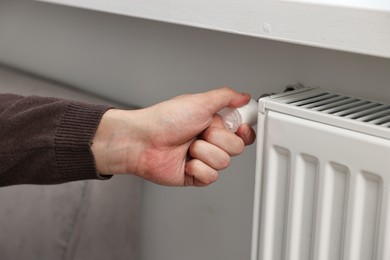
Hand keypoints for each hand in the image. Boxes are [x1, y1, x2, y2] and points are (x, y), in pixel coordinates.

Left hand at [91, 87, 255, 186]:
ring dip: (204, 153)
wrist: (143, 142)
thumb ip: (226, 97)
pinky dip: (197, 168)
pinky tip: (185, 162)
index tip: (239, 128)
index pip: (241, 131)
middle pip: (236, 147)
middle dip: (217, 139)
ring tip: (187, 147)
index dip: (244, 132)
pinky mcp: (196, 176)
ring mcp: (203, 159)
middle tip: (200, 133)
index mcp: (213, 123)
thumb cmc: (165, 120)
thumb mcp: (200, 101)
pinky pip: (211, 177)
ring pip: (223, 162)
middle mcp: (210, 141)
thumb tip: (243, 96)